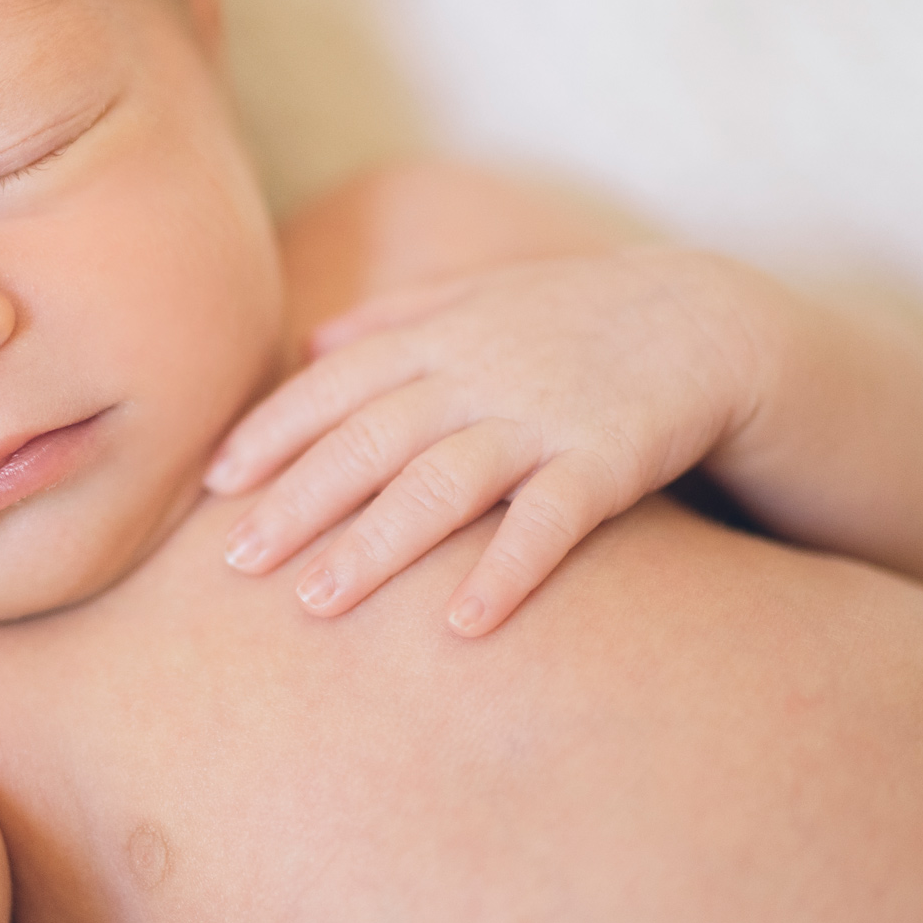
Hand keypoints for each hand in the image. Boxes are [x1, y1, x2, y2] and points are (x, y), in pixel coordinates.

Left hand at [206, 249, 771, 634]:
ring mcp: (544, 414)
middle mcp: (479, 371)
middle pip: (370, 440)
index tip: (212, 485)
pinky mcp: (610, 457)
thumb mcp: (479, 298)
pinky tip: (464, 625)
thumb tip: (310, 343)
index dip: (272, 433)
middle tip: (236, 564)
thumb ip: (395, 319)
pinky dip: (507, 569)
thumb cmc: (575, 318)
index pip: (335, 385)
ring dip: (377, 545)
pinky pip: (551, 520)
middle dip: (298, 502)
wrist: (710, 317)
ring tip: (317, 604)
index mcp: (439, 336)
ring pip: (443, 482)